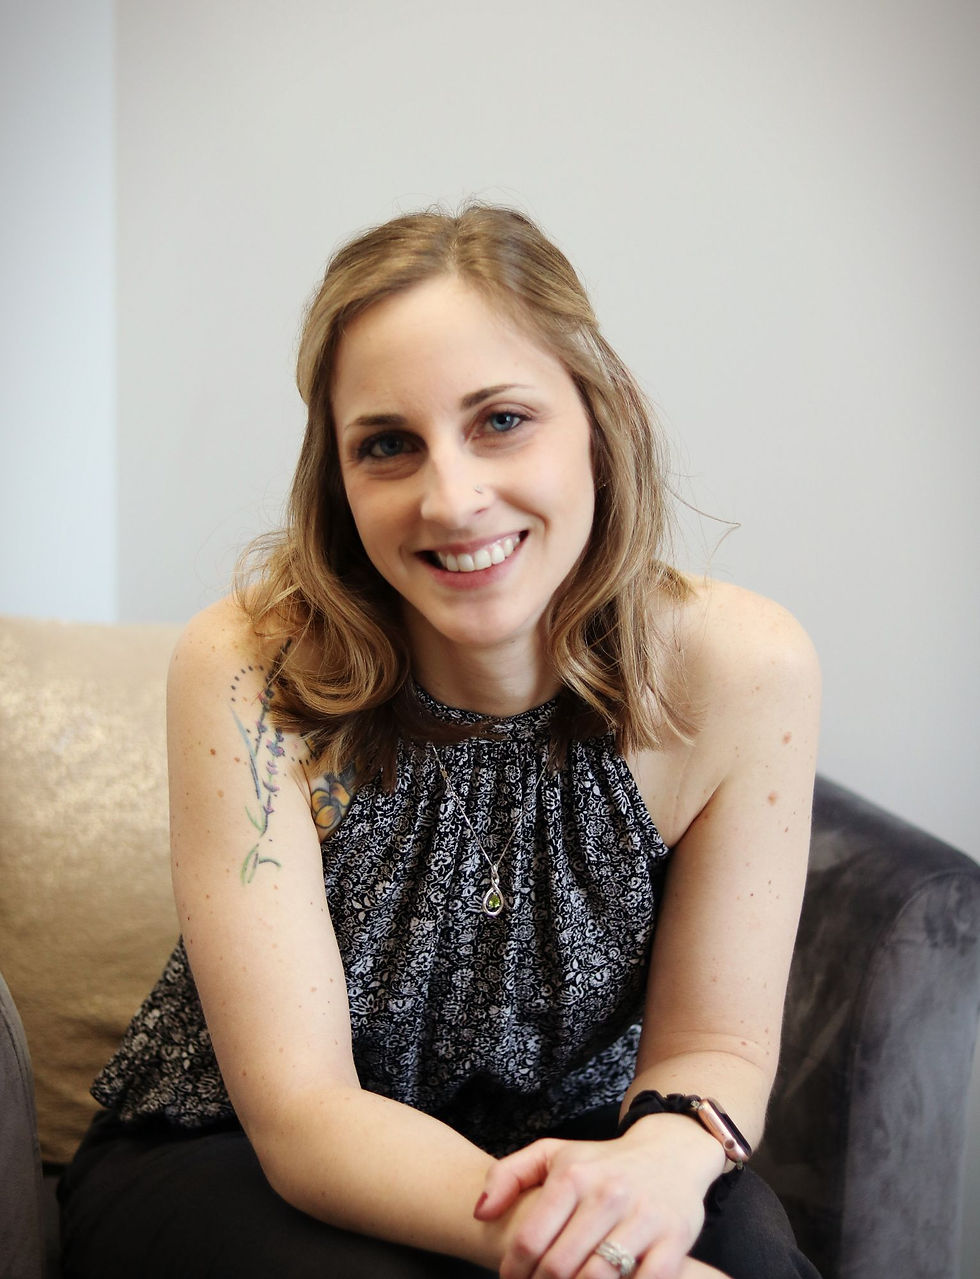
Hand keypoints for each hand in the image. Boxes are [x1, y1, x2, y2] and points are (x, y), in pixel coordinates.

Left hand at [475, 1123, 720, 1278]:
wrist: (671, 1153)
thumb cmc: (603, 1163)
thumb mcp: (554, 1154)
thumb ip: (508, 1176)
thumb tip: (480, 1212)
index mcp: (574, 1175)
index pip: (531, 1239)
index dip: (514, 1270)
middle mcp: (608, 1194)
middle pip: (560, 1266)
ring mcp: (643, 1218)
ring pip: (598, 1278)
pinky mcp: (674, 1240)